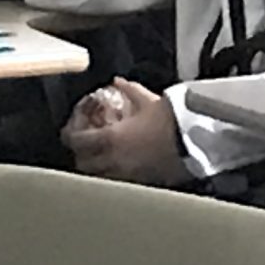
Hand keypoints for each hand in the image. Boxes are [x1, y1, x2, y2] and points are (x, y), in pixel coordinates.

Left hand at [63, 79, 186, 183]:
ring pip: (99, 178)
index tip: (69, 132)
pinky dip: (115, 175)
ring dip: (96, 169)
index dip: (70, 136)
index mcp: (111, 139)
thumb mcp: (148, 100)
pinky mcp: (141, 183)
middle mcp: (114, 160)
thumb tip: (117, 81)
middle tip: (84, 148)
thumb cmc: (171, 119)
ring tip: (101, 159)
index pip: (78, 142)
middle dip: (81, 157)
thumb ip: (129, 90)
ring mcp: (127, 175)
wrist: (195, 138)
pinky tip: (122, 166)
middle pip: (83, 166)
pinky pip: (119, 181)